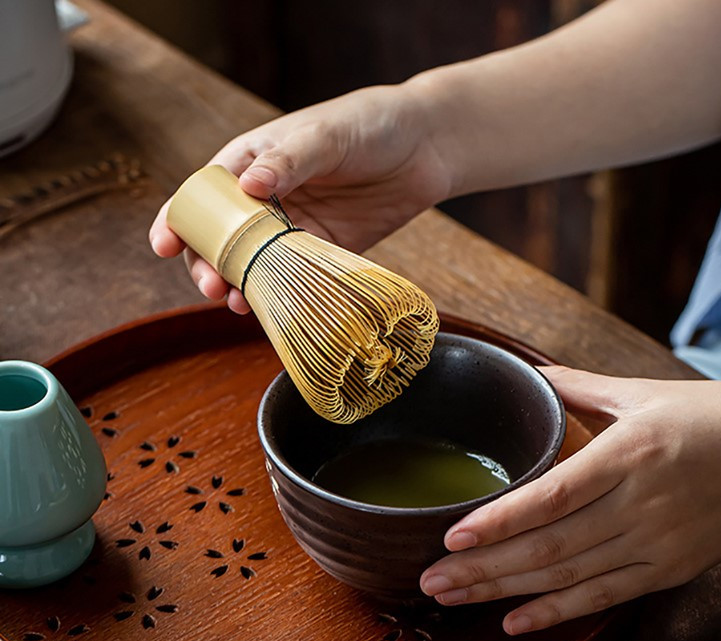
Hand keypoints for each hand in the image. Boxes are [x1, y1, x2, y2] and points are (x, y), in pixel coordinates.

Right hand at [148, 82, 453, 312]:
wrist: (425, 148)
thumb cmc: (369, 125)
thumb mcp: (326, 135)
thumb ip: (289, 161)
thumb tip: (247, 186)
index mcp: (254, 162)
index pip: (204, 193)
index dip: (180, 218)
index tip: (165, 245)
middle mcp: (267, 198)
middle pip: (223, 237)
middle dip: (208, 263)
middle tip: (210, 286)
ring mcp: (294, 227)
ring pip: (254, 262)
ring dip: (239, 284)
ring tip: (234, 303)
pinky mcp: (322, 250)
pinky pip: (293, 276)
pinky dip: (278, 292)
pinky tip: (269, 306)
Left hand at [420, 367, 720, 633]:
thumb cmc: (720, 417)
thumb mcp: (647, 392)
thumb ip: (581, 387)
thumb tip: (532, 374)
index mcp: (632, 453)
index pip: (552, 496)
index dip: (500, 520)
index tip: (451, 536)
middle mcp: (641, 505)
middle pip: (549, 546)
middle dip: (482, 568)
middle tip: (428, 579)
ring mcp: (657, 544)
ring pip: (568, 577)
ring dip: (505, 592)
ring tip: (451, 599)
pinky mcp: (671, 570)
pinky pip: (605, 598)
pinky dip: (557, 613)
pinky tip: (515, 622)